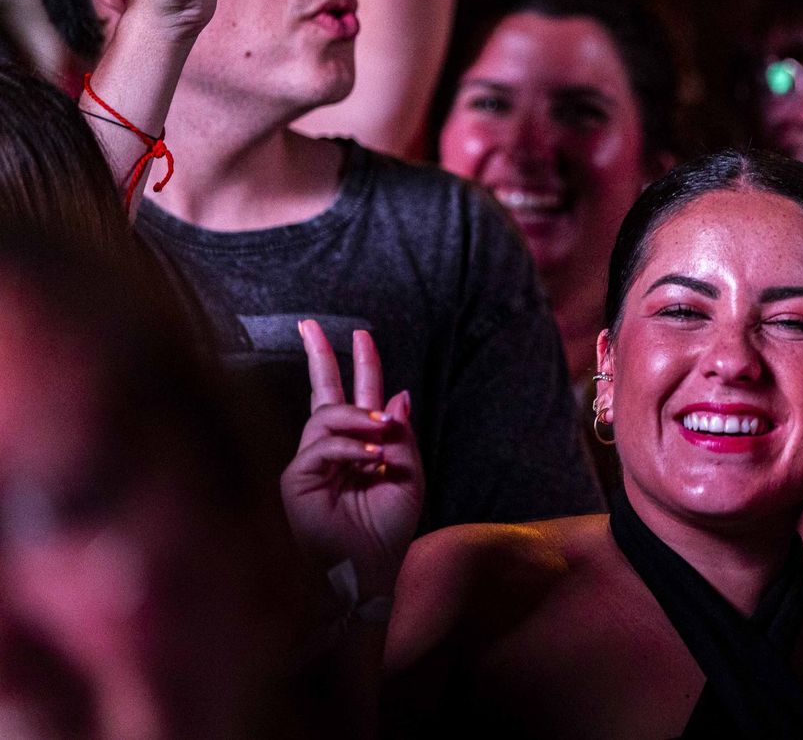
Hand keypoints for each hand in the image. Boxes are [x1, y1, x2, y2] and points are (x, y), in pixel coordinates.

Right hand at [281, 321, 422, 596]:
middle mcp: (329, 452)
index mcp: (357, 450)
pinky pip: (320, 446)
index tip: (361, 335)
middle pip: (322, 394)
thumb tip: (397, 396)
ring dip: (358, 417)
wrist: (368, 575)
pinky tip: (372, 459)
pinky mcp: (296, 481)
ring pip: (325, 416)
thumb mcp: (409, 477)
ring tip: (382, 436)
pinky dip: (350, 447)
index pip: (356, 399)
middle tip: (311, 324)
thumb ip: (403, 437)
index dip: (361, 367)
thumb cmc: (386, 535)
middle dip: (319, 356)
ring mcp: (309, 465)